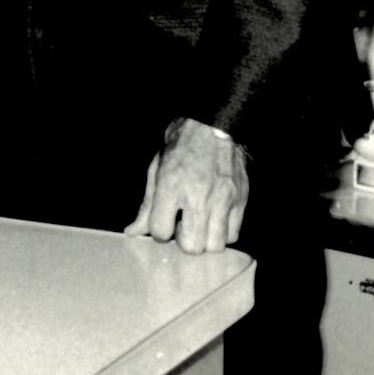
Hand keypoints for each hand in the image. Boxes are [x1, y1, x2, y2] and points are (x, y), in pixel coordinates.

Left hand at [130, 118, 248, 253]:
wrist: (212, 127)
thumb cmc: (180, 148)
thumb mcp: (155, 171)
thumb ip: (146, 206)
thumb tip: (133, 231)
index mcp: (171, 187)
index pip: (160, 232)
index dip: (158, 231)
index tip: (162, 221)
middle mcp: (198, 197)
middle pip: (191, 246)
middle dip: (182, 241)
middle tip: (181, 226)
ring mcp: (223, 201)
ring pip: (215, 245)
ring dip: (204, 240)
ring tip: (199, 225)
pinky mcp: (241, 201)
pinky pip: (233, 235)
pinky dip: (222, 233)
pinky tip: (214, 220)